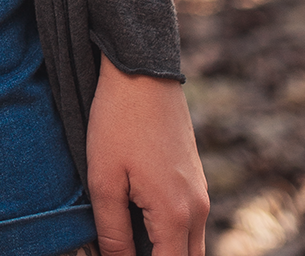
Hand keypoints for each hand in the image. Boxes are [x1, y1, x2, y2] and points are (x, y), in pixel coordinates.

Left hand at [86, 54, 208, 255]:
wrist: (142, 68)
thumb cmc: (118, 121)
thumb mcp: (104, 179)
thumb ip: (113, 233)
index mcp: (176, 216)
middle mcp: (197, 210)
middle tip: (124, 250)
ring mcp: (200, 193)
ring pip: (190, 246)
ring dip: (164, 251)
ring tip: (129, 240)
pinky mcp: (195, 179)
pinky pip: (189, 223)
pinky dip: (170, 235)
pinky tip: (138, 223)